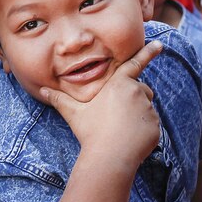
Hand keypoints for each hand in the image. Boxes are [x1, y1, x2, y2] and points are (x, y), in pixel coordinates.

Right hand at [41, 41, 161, 167]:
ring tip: (120, 130)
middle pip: (141, 90)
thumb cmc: (90, 132)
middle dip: (134, 99)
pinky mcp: (155, 126)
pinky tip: (129, 140)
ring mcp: (148, 110)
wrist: (108, 157)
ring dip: (137, 115)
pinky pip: (151, 125)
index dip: (148, 52)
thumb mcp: (73, 113)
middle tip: (116, 117)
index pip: (135, 63)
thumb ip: (60, 99)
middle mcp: (137, 92)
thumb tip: (42, 90)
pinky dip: (143, 131)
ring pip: (146, 109)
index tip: (159, 45)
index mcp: (119, 84)